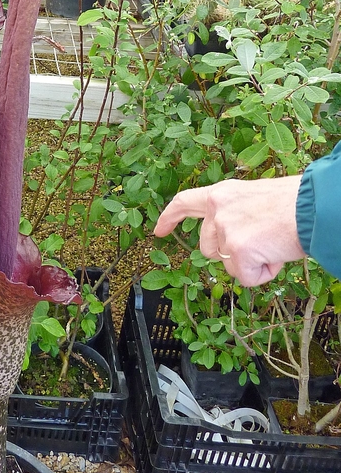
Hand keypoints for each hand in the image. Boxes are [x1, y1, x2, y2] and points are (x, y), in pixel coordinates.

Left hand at [154, 176, 305, 286]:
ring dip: (250, 264)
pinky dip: (264, 274)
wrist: (315, 206)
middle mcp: (218, 209)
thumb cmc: (295, 203)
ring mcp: (225, 230)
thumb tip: (235, 241)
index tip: (157, 231)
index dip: (169, 218)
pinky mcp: (238, 250)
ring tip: (273, 244)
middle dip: (231, 254)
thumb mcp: (256, 200)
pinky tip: (277, 255)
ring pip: (229, 266)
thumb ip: (237, 215)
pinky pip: (246, 278)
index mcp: (222, 193)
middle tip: (262, 242)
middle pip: (208, 249)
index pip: (185, 202)